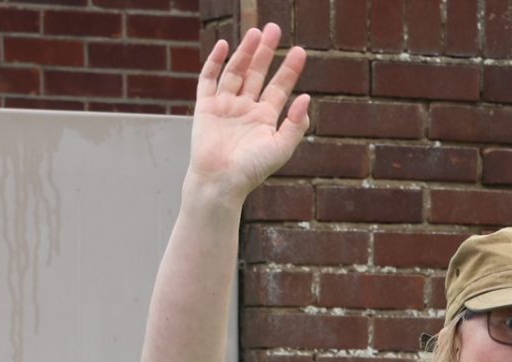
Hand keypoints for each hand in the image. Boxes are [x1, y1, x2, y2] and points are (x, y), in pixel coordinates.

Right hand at [186, 25, 311, 203]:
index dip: (290, 69)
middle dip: (266, 52)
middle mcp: (246, 108)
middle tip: (274, 29)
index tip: (300, 51)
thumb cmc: (252, 170)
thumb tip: (306, 98)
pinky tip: (223, 45)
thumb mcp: (280, 148)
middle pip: (257, 73)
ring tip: (256, 32)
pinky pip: (209, 79)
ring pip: (236, 71)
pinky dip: (215, 62)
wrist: (221, 182)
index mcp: (265, 118)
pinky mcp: (205, 107)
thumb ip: (295, 125)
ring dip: (245, 52)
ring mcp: (225, 105)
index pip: (280, 87)